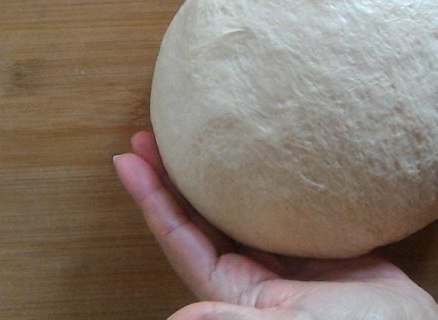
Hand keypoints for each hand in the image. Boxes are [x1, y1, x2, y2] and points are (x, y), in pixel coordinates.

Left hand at [114, 131, 437, 319]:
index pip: (180, 239)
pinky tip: (250, 155)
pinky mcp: (311, 246)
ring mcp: (280, 262)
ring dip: (203, 177)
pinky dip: (250, 180)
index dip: (150, 200)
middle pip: (195, 220)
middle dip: (167, 180)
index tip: (126, 159)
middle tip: (146, 137)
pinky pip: (268, 208)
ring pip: (228, 210)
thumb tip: (179, 319)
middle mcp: (249, 277)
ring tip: (185, 138)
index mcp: (235, 294)